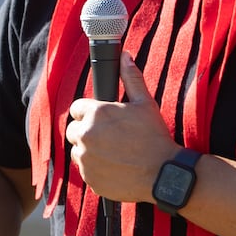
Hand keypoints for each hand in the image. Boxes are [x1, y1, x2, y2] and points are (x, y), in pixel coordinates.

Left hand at [66, 52, 177, 202]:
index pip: (76, 108)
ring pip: (78, 151)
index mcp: (95, 113)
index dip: (90, 112)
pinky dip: (95, 169)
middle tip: (109, 137)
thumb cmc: (155, 137)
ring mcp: (85, 159)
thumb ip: (131, 78)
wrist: (163, 174)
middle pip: (73, 130)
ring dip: (90, 151)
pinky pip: (85, 170)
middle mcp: (85, 135)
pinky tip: (115, 166)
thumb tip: (125, 57)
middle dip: (87, 131)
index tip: (102, 119)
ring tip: (114, 152)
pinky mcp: (89, 178)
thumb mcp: (145, 103)